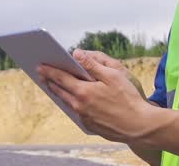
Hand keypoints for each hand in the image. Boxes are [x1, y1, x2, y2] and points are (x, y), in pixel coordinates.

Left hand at [39, 54, 155, 142]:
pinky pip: (76, 111)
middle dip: (50, 81)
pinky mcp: (89, 125)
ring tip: (53, 85)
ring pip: (67, 102)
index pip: (60, 78)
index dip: (49, 70)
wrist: (138, 126)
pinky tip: (72, 98)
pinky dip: (71, 102)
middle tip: (42, 73)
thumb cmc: (128, 98)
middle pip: (60, 91)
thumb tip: (76, 53)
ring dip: (59, 92)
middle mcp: (79, 105)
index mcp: (83, 91)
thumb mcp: (113, 76)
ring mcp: (84, 117)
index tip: (40, 65)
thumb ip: (92, 64)